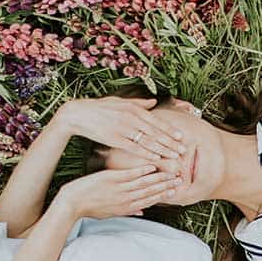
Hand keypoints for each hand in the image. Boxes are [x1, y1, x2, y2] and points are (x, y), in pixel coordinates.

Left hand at [56, 165, 180, 218]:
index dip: (164, 195)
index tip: (176, 190)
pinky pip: (129, 175)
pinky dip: (141, 170)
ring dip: (159, 178)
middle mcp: (126, 199)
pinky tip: (151, 166)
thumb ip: (128, 212)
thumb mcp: (111, 214)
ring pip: (144, 184)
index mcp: (126, 207)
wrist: (72, 204)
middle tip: (180, 180)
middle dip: (167, 186)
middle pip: (151, 192)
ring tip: (171, 173)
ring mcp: (119, 189)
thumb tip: (142, 213)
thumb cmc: (90, 208)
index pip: (150, 200)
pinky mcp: (110, 180)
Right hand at [57, 97, 184, 159]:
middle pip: (155, 132)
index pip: (156, 121)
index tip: (181, 137)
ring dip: (163, 149)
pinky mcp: (115, 139)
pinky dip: (146, 153)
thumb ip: (138, 103)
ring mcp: (123, 129)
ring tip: (174, 156)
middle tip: (183, 150)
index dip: (169, 130)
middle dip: (170, 142)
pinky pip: (134, 148)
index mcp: (133, 108)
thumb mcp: (119, 101)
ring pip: (147, 141)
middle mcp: (131, 118)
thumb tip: (153, 101)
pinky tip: (156, 158)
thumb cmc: (99, 108)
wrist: (78, 114)